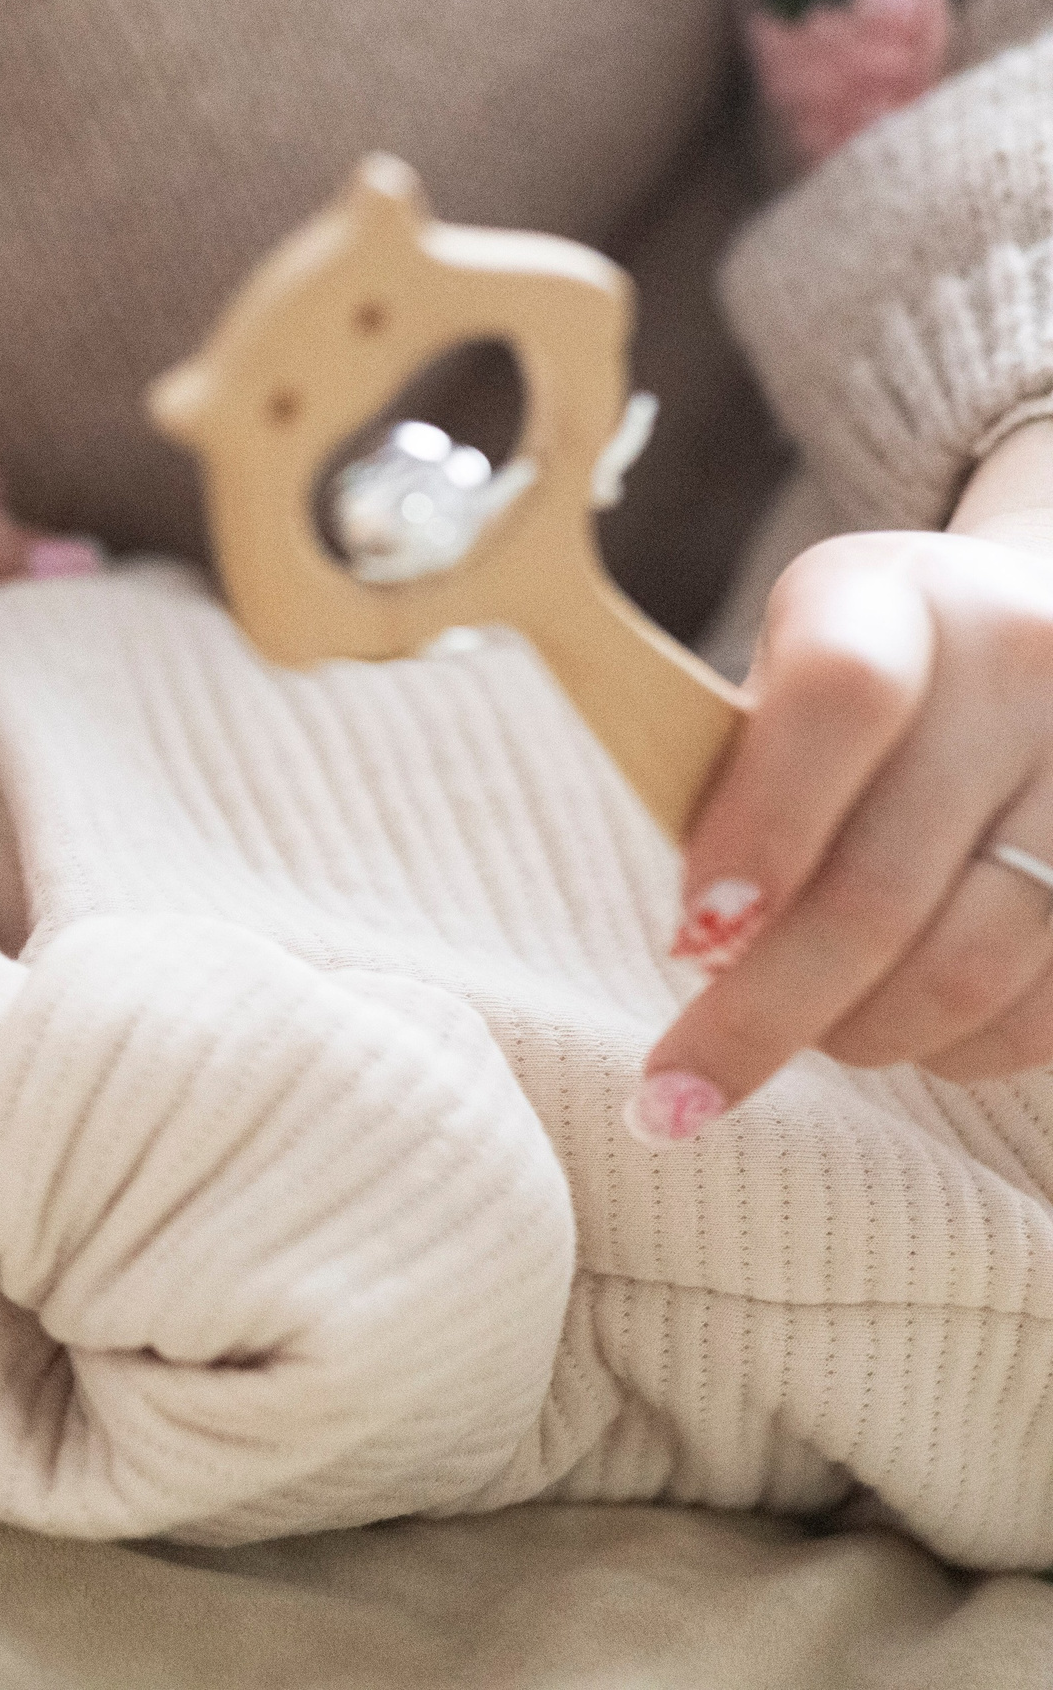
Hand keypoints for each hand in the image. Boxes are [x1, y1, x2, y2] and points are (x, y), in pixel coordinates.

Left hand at [633, 423, 1052, 1144]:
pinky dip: (954, 1048)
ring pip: (972, 966)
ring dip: (859, 1035)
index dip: (763, 829)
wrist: (1024, 641)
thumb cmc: (852, 688)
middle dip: (763, 1012)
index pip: (838, 701)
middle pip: (886, 880)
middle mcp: (1024, 663)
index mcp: (894, 600)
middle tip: (677, 1092)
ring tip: (796, 1037)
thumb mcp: (771, 681)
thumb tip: (708, 944)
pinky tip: (900, 1032)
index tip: (691, 937)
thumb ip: (729, 783)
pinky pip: (1044, 1011)